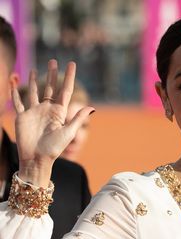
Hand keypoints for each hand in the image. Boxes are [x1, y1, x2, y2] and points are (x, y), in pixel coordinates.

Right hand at [12, 60, 94, 186]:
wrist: (36, 159)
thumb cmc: (54, 148)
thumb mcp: (68, 132)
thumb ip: (78, 118)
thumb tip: (92, 107)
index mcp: (59, 112)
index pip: (65, 90)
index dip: (69, 77)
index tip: (71, 64)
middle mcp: (47, 109)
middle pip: (50, 87)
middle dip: (52, 75)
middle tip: (54, 61)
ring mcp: (34, 112)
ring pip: (34, 91)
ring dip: (34, 80)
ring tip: (35, 67)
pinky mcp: (22, 116)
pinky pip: (17, 101)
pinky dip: (14, 91)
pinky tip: (14, 80)